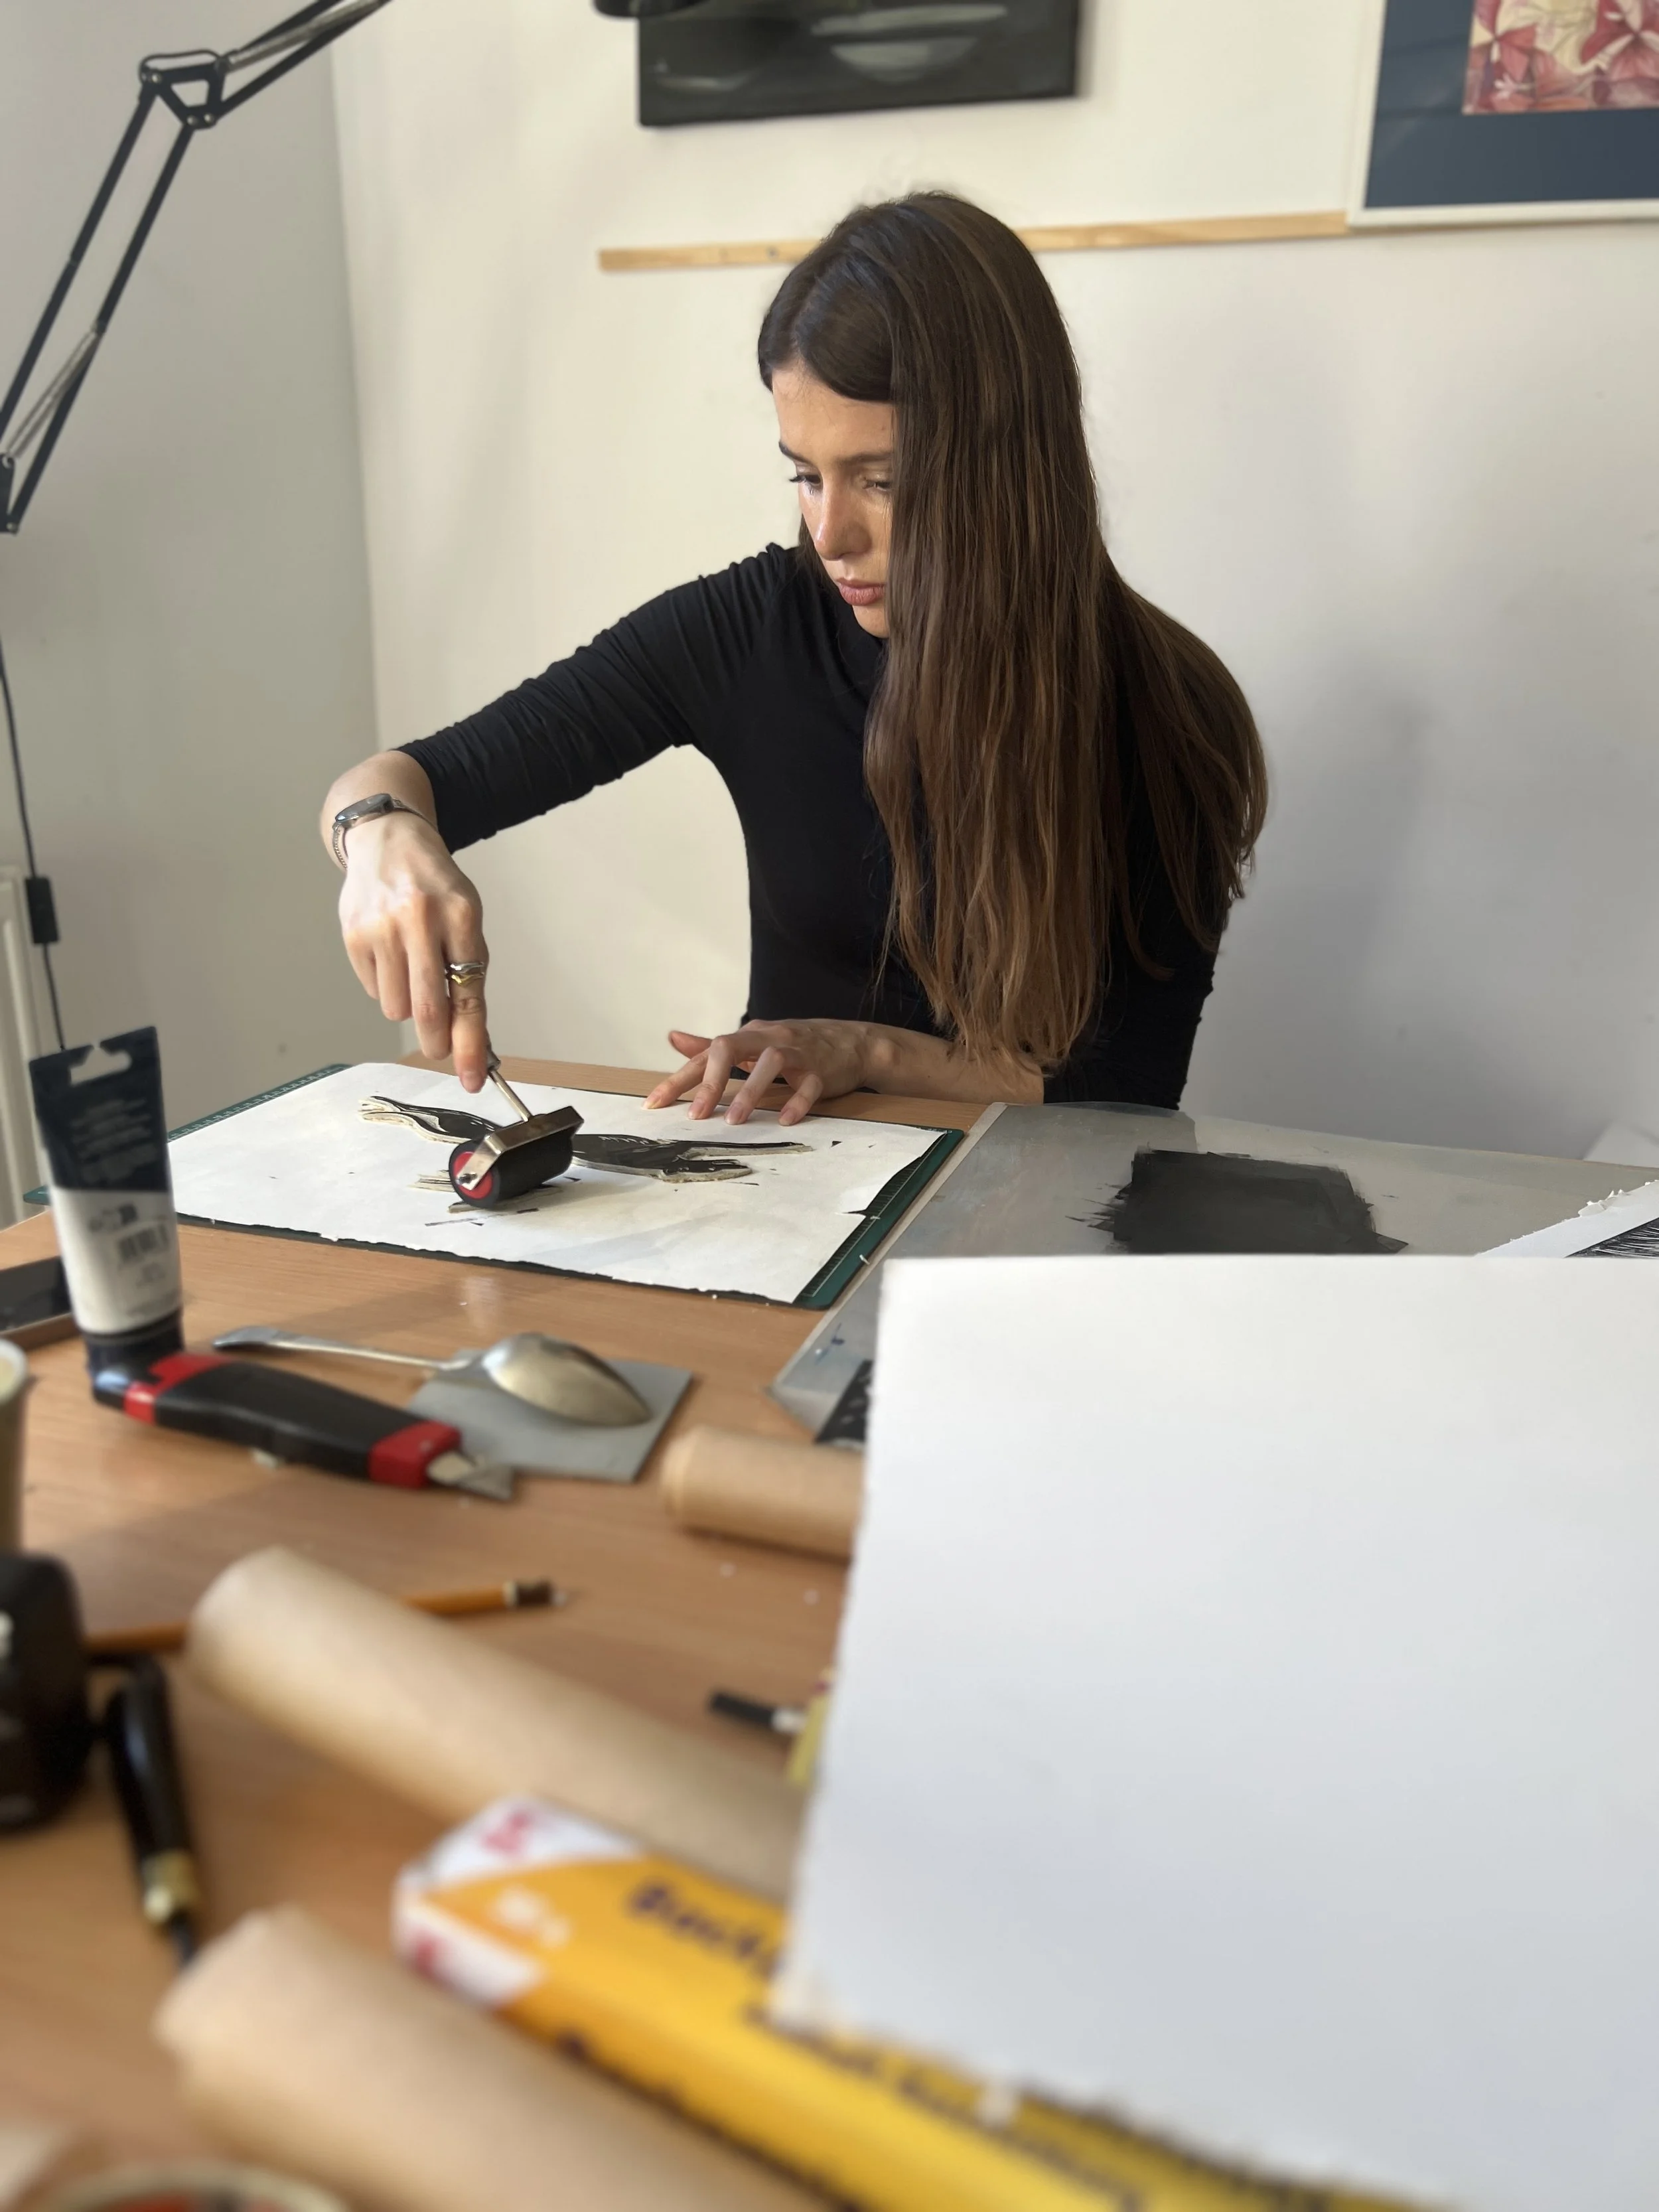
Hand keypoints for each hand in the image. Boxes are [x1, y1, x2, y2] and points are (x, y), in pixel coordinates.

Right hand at [338, 813, 491, 1089]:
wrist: (388, 841)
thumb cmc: (436, 888)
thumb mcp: (466, 919)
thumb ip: (470, 974)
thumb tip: (472, 1038)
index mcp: (461, 915)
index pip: (469, 993)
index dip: (471, 1044)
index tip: (473, 1079)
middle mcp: (419, 918)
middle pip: (428, 1010)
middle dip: (437, 1043)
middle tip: (439, 1049)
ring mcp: (381, 927)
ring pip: (396, 1008)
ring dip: (409, 1007)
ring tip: (413, 973)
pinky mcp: (353, 935)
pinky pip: (373, 990)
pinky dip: (386, 986)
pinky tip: (391, 956)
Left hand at [643, 1021, 871, 1125]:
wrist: (852, 1043)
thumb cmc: (794, 1045)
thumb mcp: (751, 1041)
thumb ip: (712, 1046)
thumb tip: (673, 1038)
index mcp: (748, 1035)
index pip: (706, 1053)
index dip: (680, 1078)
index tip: (655, 1103)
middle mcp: (769, 1038)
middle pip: (731, 1047)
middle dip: (711, 1081)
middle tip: (696, 1115)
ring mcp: (797, 1053)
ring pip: (770, 1063)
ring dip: (750, 1092)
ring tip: (734, 1121)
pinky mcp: (822, 1070)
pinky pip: (809, 1084)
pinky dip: (797, 1101)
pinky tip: (785, 1120)